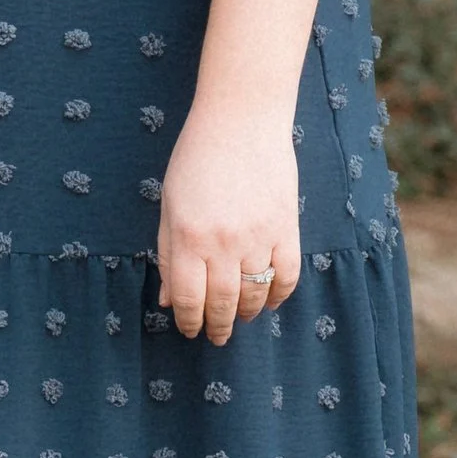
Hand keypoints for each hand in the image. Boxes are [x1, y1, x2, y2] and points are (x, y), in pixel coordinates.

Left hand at [154, 99, 300, 345]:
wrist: (242, 120)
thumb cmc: (196, 158)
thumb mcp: (169, 204)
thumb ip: (168, 254)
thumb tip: (169, 300)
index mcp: (187, 236)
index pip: (189, 298)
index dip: (189, 322)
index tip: (190, 330)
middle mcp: (222, 242)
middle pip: (222, 303)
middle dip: (218, 327)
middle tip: (217, 337)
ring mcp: (258, 236)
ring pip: (255, 294)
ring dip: (247, 313)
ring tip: (240, 318)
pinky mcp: (286, 227)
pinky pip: (288, 275)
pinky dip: (280, 295)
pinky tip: (270, 300)